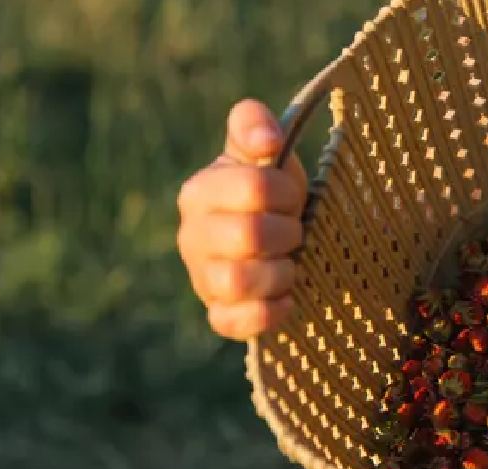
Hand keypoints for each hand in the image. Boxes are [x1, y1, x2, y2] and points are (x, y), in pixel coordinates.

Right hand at [176, 99, 305, 338]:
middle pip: (249, 234)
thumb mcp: (266, 152)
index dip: (287, 192)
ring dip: (280, 273)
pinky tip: (287, 297)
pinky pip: (235, 323)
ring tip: (290, 264)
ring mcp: (202, 279)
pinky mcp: (219, 315)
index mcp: (200, 191)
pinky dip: (269, 313)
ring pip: (238, 281)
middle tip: (296, 232)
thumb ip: (255, 126)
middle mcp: (191, 236)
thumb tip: (266, 141)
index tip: (294, 197)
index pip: (255, 187)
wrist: (275, 242)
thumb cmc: (271, 194)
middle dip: (287, 232)